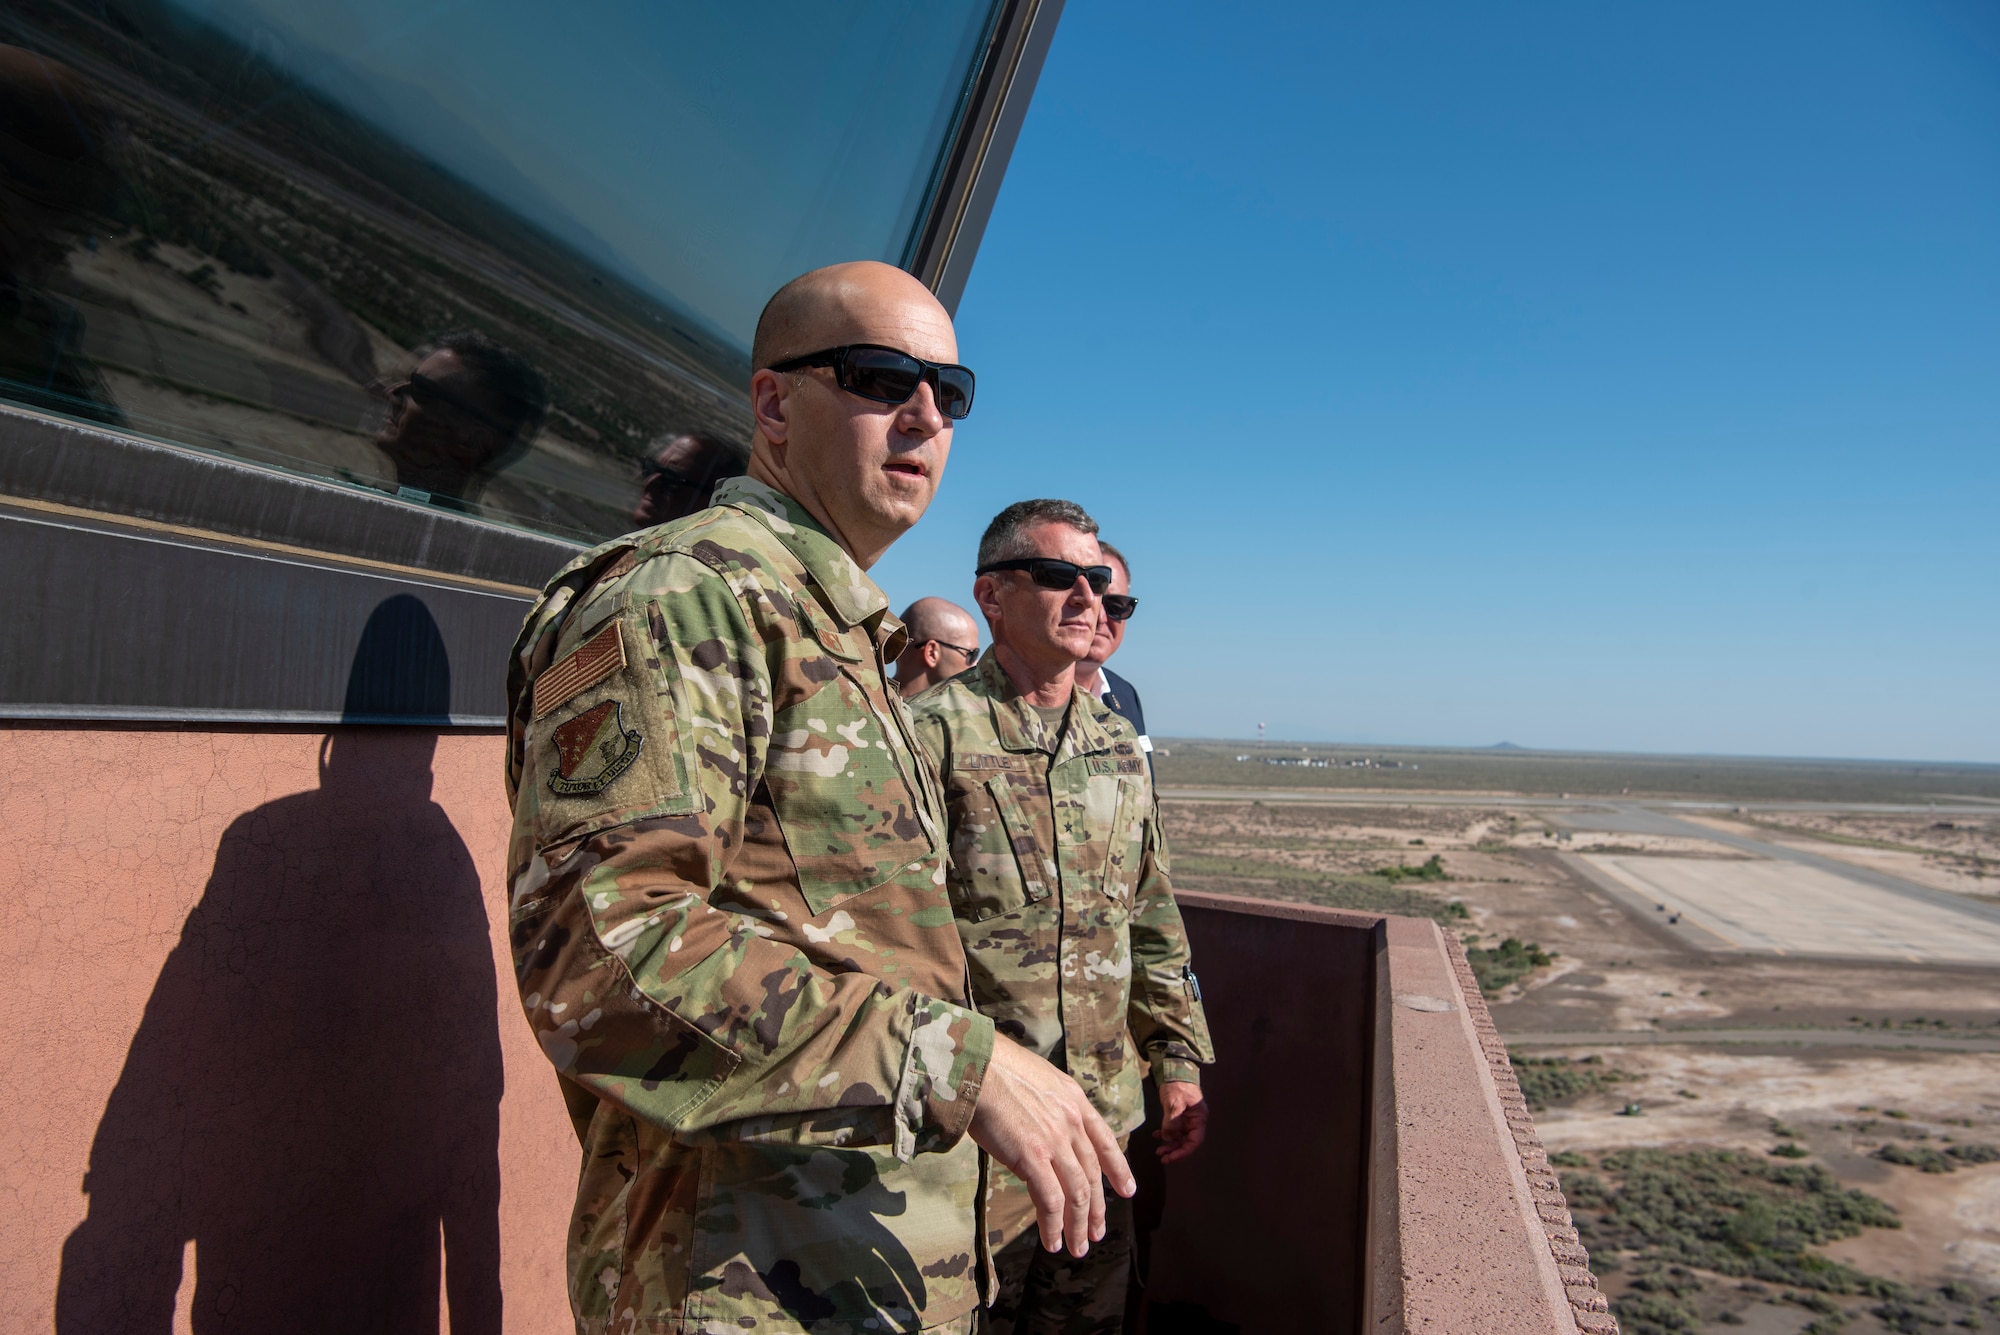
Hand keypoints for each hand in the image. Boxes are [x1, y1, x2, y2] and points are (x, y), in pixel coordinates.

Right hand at [967, 1035, 1135, 1257]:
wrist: (977, 1067)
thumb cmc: (995, 1070)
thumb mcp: (1038, 1080)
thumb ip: (1049, 1105)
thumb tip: (1042, 1126)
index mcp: (1075, 1101)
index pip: (1106, 1141)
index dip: (1119, 1169)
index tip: (1127, 1191)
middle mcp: (1072, 1121)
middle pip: (1092, 1175)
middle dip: (1096, 1209)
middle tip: (1097, 1232)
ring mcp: (1056, 1141)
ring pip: (1077, 1194)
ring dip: (1078, 1226)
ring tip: (1077, 1247)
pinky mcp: (1034, 1158)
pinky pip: (1051, 1201)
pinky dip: (1054, 1226)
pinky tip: (1052, 1242)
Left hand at [1155, 1081, 1207, 1163]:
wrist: (1173, 1069)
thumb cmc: (1178, 1084)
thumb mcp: (1174, 1102)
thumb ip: (1172, 1121)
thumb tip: (1168, 1137)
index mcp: (1199, 1118)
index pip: (1195, 1141)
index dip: (1184, 1152)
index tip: (1171, 1157)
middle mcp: (1194, 1120)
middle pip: (1187, 1141)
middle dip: (1175, 1150)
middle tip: (1162, 1156)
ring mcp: (1186, 1118)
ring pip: (1179, 1137)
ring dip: (1169, 1145)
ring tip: (1158, 1150)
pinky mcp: (1178, 1115)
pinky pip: (1173, 1130)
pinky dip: (1165, 1134)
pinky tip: (1157, 1135)